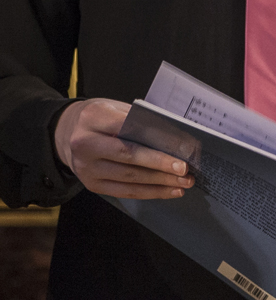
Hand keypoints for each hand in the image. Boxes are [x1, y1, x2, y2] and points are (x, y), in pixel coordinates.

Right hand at [54, 98, 194, 199]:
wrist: (67, 133)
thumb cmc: (101, 116)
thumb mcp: (115, 106)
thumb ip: (138, 118)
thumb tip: (172, 135)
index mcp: (93, 118)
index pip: (127, 128)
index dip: (152, 140)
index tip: (179, 148)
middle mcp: (85, 145)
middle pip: (128, 157)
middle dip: (160, 165)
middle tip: (185, 170)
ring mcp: (86, 169)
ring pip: (128, 179)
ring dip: (159, 183)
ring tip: (183, 183)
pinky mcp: (91, 185)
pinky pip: (124, 192)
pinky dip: (149, 192)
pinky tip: (168, 191)